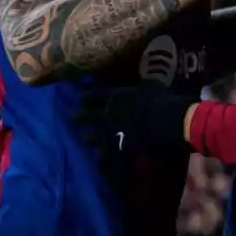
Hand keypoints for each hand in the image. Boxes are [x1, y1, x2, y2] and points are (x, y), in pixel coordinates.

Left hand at [77, 82, 195, 155]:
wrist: (163, 121)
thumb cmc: (159, 99)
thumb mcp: (152, 85)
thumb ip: (146, 81)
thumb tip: (148, 75)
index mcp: (115, 97)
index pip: (95, 96)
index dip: (87, 97)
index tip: (80, 99)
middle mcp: (108, 114)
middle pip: (89, 116)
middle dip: (80, 118)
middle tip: (72, 119)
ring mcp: (111, 133)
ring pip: (94, 137)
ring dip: (89, 138)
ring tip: (84, 139)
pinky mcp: (118, 148)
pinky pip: (108, 155)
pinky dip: (103, 158)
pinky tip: (100, 160)